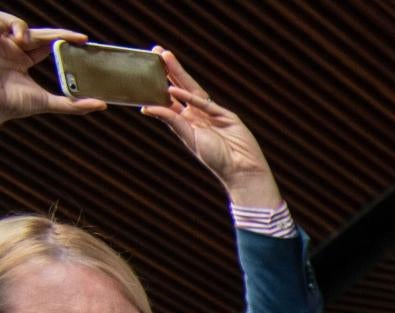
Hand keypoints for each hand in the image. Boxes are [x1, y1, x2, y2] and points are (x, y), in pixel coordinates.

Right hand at [0, 15, 103, 123]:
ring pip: (22, 25)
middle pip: (40, 35)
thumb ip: (72, 104)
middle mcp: (12, 48)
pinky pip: (3, 20)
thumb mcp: (43, 102)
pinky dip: (17, 26)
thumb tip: (102, 105)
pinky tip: (21, 40)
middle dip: (62, 35)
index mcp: (21, 60)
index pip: (46, 45)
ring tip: (39, 44)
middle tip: (82, 39)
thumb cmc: (9, 105)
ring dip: (35, 33)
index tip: (84, 42)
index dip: (63, 40)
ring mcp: (2, 41)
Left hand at [139, 48, 279, 207]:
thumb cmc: (215, 159)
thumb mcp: (188, 138)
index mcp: (186, 122)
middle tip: (156, 51)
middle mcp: (198, 115)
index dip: (157, 84)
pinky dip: (191, 98)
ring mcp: (213, 113)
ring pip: (192, 89)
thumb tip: (146, 107)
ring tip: (166, 57)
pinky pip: (206, 104)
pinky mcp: (227, 116)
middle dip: (168, 70)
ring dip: (179, 73)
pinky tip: (176, 90)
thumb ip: (171, 120)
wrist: (241, 170)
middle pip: (180, 87)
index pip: (168, 99)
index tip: (145, 69)